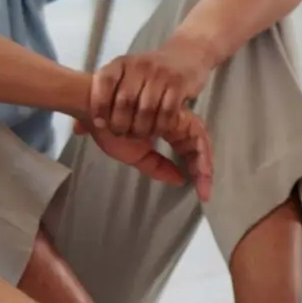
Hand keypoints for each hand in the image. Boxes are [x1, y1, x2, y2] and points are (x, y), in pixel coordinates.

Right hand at [86, 110, 213, 201]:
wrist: (96, 110)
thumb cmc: (110, 130)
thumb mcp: (137, 156)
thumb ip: (158, 168)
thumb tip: (180, 180)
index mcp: (167, 128)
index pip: (188, 149)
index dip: (198, 170)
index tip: (201, 192)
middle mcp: (175, 122)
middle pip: (198, 146)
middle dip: (205, 170)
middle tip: (205, 192)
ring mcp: (177, 116)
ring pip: (201, 140)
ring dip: (205, 164)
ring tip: (205, 184)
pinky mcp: (177, 113)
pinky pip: (197, 134)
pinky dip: (200, 153)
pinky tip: (200, 170)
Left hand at [91, 39, 214, 141]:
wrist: (186, 53)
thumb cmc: (150, 73)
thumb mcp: (125, 79)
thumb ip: (102, 102)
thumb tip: (77, 129)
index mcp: (121, 63)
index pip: (103, 81)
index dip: (98, 105)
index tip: (99, 123)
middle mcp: (139, 65)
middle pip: (124, 101)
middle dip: (121, 123)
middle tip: (122, 134)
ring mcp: (160, 73)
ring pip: (146, 109)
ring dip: (141, 128)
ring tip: (140, 135)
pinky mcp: (179, 83)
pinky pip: (167, 111)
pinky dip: (161, 126)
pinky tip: (158, 130)